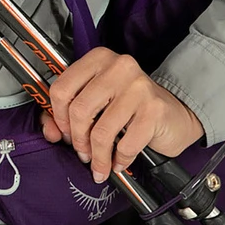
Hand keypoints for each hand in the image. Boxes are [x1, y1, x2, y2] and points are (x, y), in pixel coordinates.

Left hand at [40, 47, 204, 182]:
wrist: (175, 114)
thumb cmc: (130, 107)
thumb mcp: (97, 103)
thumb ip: (67, 113)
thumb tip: (49, 131)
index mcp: (98, 59)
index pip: (62, 88)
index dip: (58, 117)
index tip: (64, 132)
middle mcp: (118, 67)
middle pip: (80, 110)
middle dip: (77, 140)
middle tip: (82, 152)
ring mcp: (138, 86)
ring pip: (102, 131)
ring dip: (98, 156)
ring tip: (99, 164)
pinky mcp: (154, 108)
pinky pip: (126, 144)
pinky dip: (119, 160)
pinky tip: (118, 162)